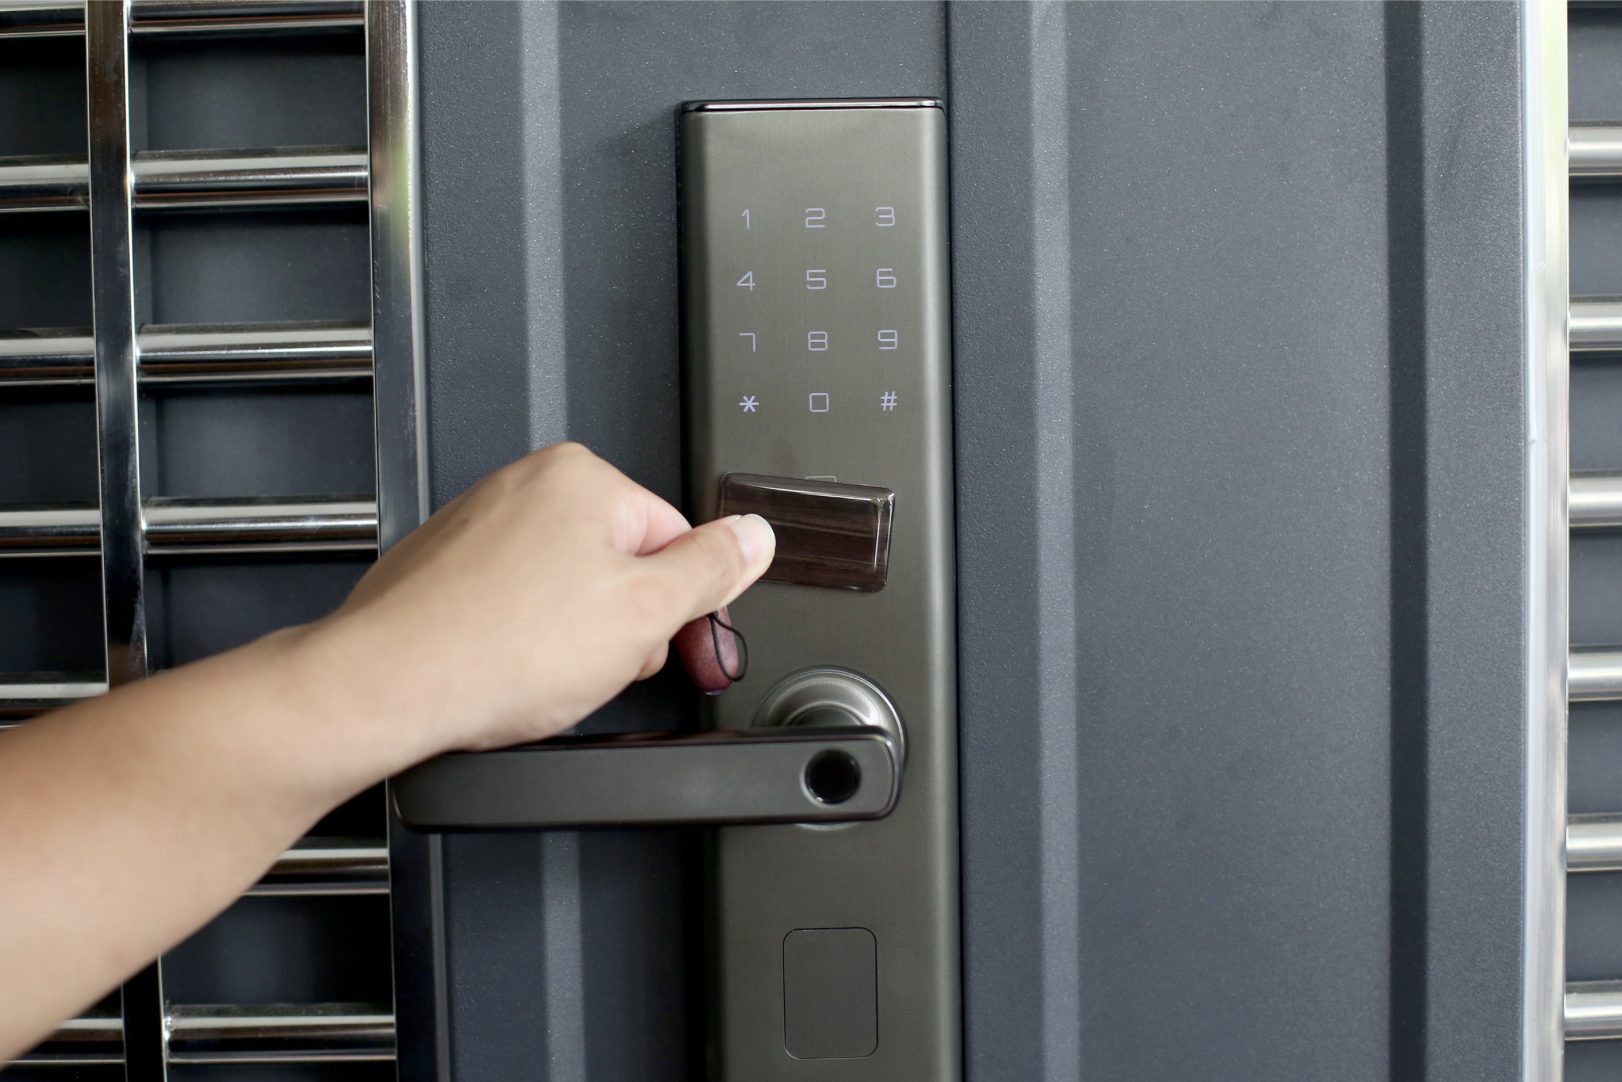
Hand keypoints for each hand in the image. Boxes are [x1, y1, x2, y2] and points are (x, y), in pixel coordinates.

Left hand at [296, 442, 774, 781]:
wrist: (386, 690)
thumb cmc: (497, 649)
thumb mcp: (646, 613)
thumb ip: (713, 570)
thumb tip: (754, 537)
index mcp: (582, 479)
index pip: (674, 541)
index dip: (676, 609)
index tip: (663, 647)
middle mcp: (525, 488)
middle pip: (621, 565)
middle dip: (621, 626)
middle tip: (594, 664)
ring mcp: (478, 528)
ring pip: (566, 593)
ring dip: (571, 642)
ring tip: (542, 674)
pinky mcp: (445, 573)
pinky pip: (513, 609)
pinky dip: (520, 644)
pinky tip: (509, 674)